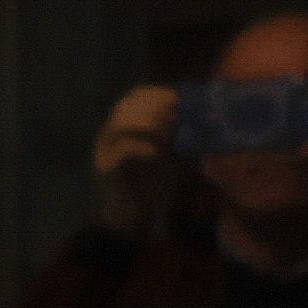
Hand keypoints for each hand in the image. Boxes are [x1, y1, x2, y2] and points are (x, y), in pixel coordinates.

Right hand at [93, 84, 179, 232]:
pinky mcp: (106, 169)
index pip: (134, 96)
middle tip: (177, 117)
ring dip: (149, 125)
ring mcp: (104, 151)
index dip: (157, 94)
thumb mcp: (174, 149)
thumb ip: (182, 131)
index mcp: (124, 124)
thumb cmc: (156, 179)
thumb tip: (203, 111)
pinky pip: (123, 151)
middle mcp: (109, 134)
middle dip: (155, 108)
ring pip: (121, 125)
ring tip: (169, 133)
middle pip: (126, 106)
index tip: (178, 99)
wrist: (137, 213)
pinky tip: (158, 154)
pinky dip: (144, 148)